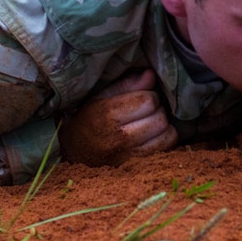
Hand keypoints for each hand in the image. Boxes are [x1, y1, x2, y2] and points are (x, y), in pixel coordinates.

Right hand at [58, 69, 178, 166]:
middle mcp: (119, 137)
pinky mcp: (137, 165)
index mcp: (108, 115)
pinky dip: (165, 139)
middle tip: (149, 109)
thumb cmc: (89, 119)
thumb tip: (150, 75)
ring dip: (163, 125)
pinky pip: (165, 149)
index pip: (147, 101)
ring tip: (152, 121)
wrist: (76, 151)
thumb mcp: (100, 96)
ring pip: (165, 134)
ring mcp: (129, 155)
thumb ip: (126, 85)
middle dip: (158, 110)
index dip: (149, 95)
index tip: (142, 96)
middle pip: (158, 118)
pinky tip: (155, 134)